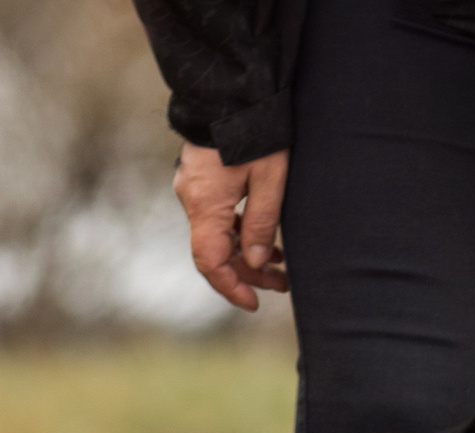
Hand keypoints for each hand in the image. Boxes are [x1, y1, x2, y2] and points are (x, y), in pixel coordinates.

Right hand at [174, 144, 289, 311]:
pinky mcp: (202, 177)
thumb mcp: (270, 180)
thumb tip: (255, 260)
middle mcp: (192, 198)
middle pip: (216, 251)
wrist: (233, 86)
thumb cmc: (257, 131)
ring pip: (218, 234)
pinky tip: (265, 236)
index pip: (210, 261)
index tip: (254, 303)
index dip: (231, 286)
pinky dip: (240, 231)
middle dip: (248, 271)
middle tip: (282, 283)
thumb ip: (262, 224)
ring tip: (281, 263)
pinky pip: (217, 215)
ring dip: (246, 251)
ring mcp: (194, 187)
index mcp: (205, 204)